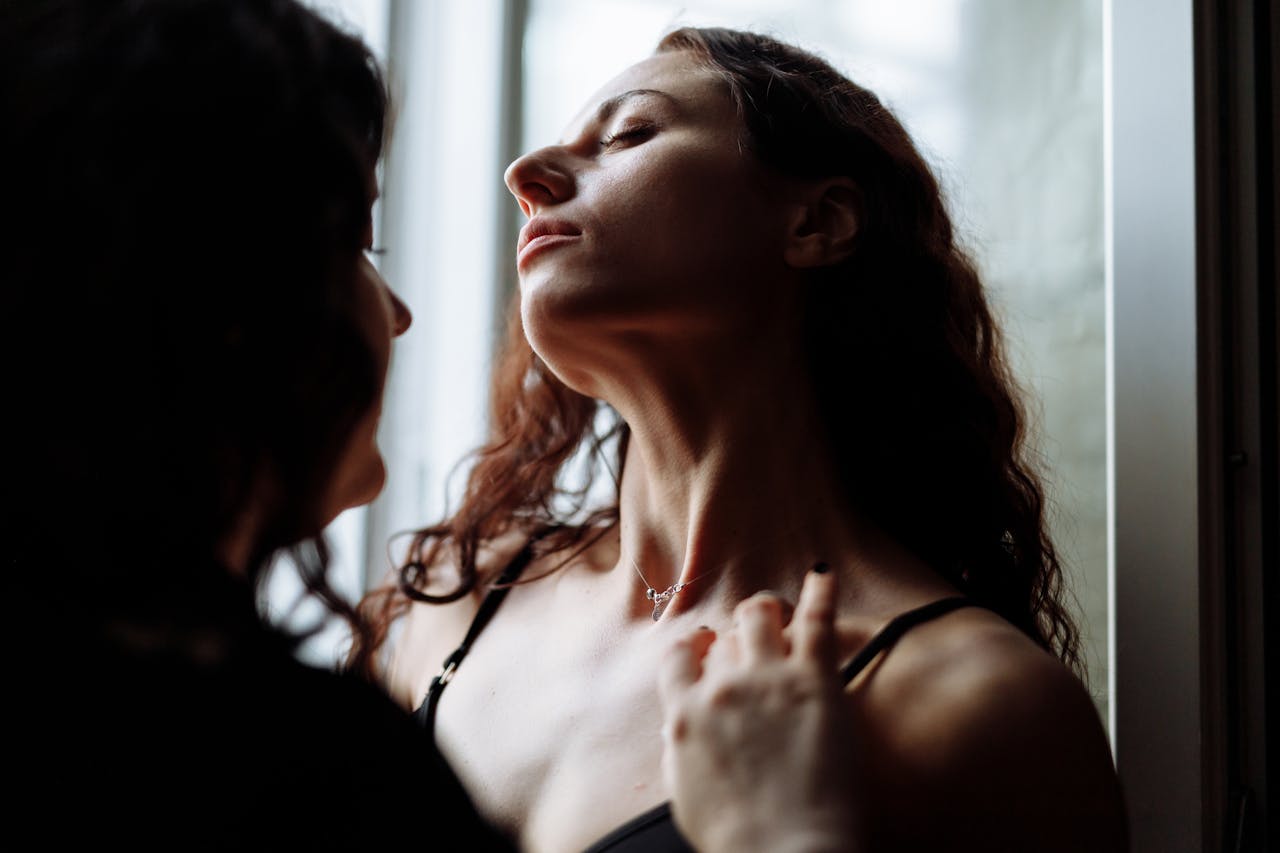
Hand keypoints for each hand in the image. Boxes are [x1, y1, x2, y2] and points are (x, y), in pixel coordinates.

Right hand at [657, 568, 861, 852]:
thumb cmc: (736, 839)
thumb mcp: (685, 790)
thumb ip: (681, 743)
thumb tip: (684, 719)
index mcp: (686, 713)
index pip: (680, 656)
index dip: (694, 649)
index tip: (704, 649)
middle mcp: (723, 686)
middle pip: (725, 637)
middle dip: (736, 638)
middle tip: (750, 642)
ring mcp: (770, 679)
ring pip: (760, 613)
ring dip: (765, 609)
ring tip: (776, 610)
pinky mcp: (816, 681)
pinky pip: (817, 619)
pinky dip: (821, 591)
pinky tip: (824, 574)